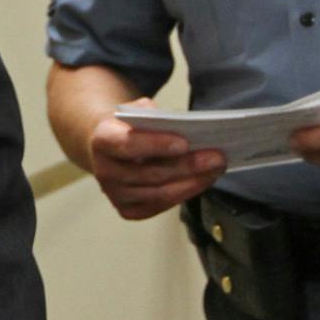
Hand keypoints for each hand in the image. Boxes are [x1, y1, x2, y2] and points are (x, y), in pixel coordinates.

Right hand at [86, 100, 222, 219]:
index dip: (156, 144)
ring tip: (216, 169)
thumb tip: (186, 128)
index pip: (128, 144)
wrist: (110, 147)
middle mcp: (104, 171)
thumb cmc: (130, 126)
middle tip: (216, 157)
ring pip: (159, 193)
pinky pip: (160, 205)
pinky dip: (185, 193)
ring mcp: (114, 194)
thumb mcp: (138, 110)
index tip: (185, 142)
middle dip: (187, 166)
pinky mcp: (127, 210)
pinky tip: (203, 180)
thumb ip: (155, 116)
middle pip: (150, 174)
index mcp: (102, 140)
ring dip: (192, 182)